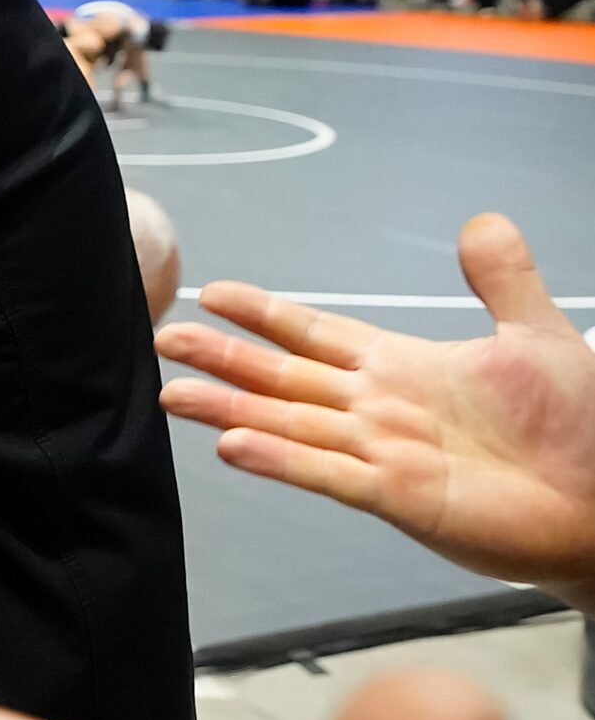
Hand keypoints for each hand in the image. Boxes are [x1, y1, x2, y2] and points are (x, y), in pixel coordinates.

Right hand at [156, 213, 594, 605]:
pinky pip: (326, 473)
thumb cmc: (578, 428)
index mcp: (402, 369)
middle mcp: (378, 409)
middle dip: (224, 357)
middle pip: (283, 378)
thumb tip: (480, 223)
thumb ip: (504, 279)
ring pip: (287, 425)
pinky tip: (233, 446)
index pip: (316, 335)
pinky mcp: (396, 496)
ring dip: (229, 410)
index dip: (265, 314)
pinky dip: (279, 460)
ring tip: (173, 396)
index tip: (214, 294)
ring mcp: (380, 454)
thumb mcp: (539, 336)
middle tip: (166, 340)